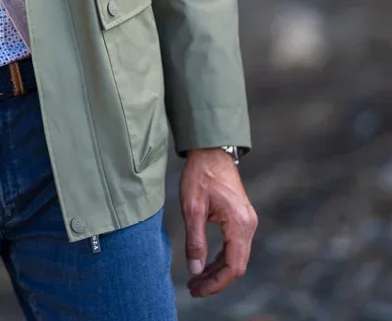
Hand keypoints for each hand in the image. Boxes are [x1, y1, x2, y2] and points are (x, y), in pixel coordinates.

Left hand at [180, 147, 257, 298]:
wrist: (210, 151)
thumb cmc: (200, 174)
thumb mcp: (192, 208)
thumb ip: (195, 240)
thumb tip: (195, 269)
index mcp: (239, 224)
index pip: (232, 266)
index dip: (215, 283)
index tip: (196, 289)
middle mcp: (248, 225)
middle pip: (236, 265)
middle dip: (215, 280)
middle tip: (193, 288)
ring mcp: (247, 222)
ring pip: (236, 257)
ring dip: (217, 271)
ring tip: (196, 280)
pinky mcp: (241, 218)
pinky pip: (234, 246)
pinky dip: (221, 258)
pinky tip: (205, 264)